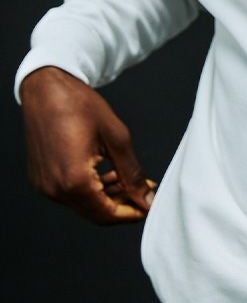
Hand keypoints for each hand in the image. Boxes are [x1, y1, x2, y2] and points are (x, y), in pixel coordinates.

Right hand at [19, 65, 155, 224]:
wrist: (47, 88)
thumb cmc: (79, 105)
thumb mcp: (116, 138)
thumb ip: (132, 173)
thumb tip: (146, 197)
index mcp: (74, 180)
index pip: (108, 214)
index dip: (132, 213)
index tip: (149, 206)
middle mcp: (56, 189)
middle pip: (95, 213)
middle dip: (122, 206)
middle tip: (143, 192)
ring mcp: (46, 185)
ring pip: (83, 204)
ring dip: (107, 198)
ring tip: (128, 180)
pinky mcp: (42, 179)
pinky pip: (70, 193)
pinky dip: (90, 189)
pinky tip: (107, 175)